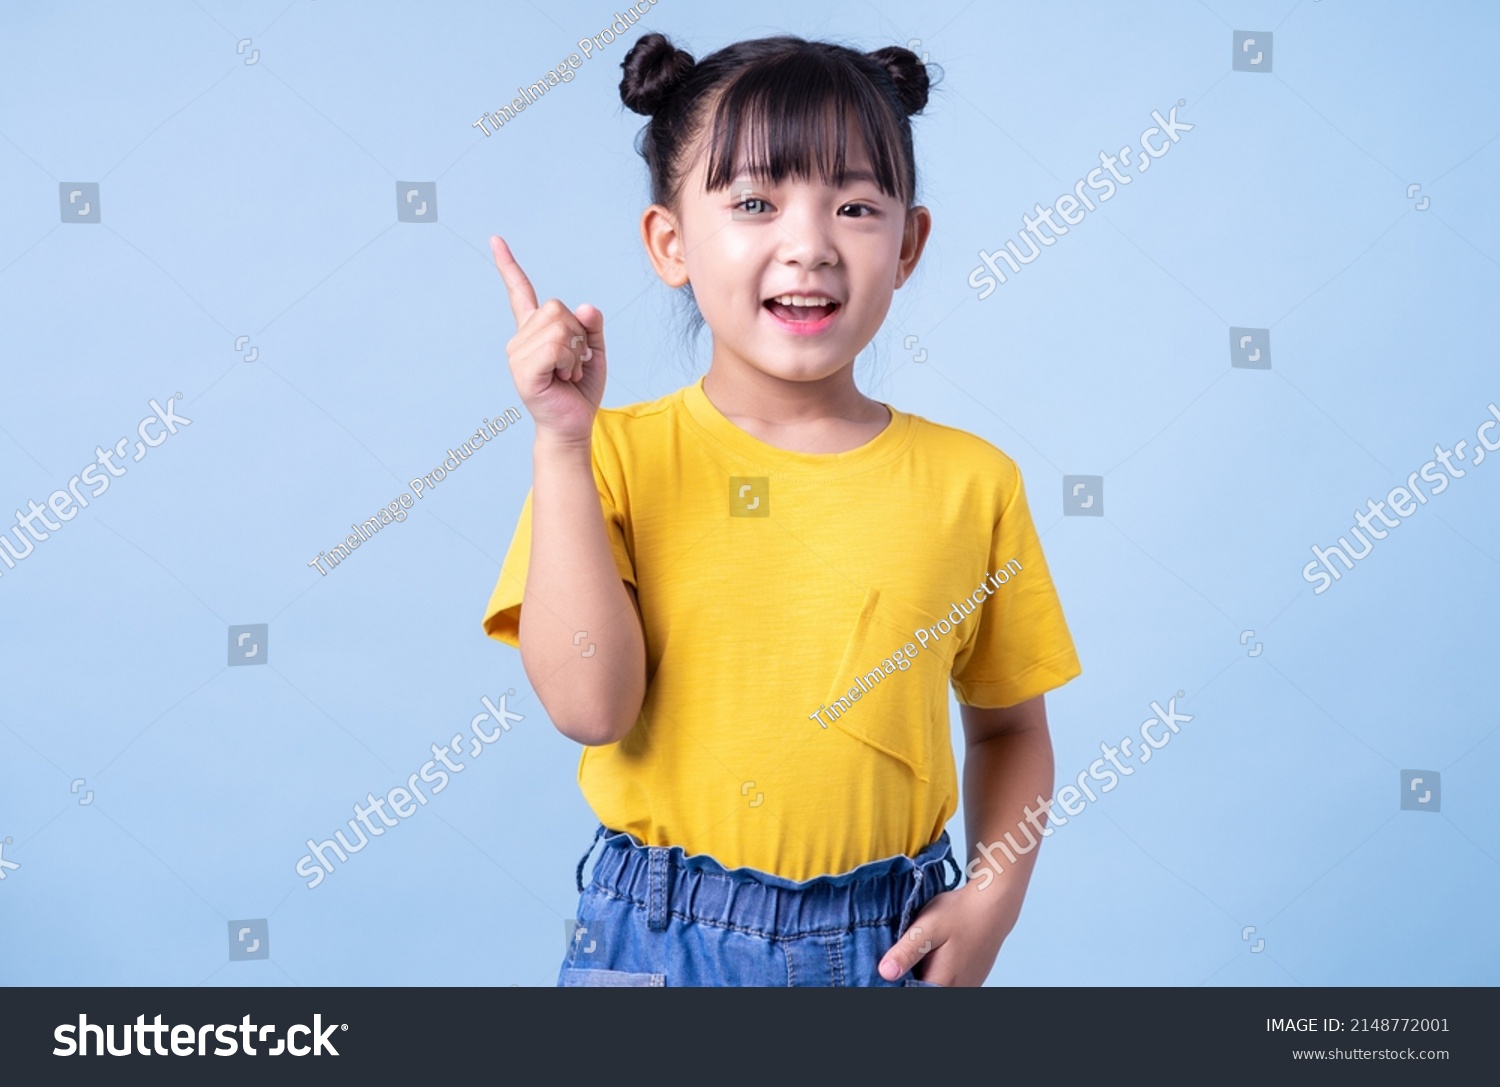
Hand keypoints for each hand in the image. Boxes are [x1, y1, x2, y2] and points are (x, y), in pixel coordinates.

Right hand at [491, 235, 606, 445]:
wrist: (574, 425)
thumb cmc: (580, 390)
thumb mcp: (594, 351)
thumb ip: (592, 325)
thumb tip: (586, 307)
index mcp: (534, 331)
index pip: (520, 291)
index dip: (509, 265)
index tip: (496, 240)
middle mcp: (520, 339)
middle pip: (557, 308)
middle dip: (578, 334)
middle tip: (573, 363)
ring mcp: (517, 355)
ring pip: (559, 327)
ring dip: (575, 352)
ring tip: (567, 373)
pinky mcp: (523, 372)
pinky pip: (555, 347)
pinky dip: (569, 362)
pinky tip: (563, 378)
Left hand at [877, 883, 1019, 986]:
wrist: (993, 903)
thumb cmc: (960, 913)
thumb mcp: (927, 928)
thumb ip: (906, 952)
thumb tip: (885, 972)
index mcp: (942, 983)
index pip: (910, 993)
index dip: (899, 981)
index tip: (893, 965)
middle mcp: (957, 990)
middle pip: (923, 990)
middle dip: (909, 978)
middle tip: (905, 954)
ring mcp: (966, 986)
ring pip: (935, 986)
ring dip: (923, 975)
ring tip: (920, 951)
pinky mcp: (971, 978)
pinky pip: (948, 982)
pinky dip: (936, 972)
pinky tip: (933, 954)